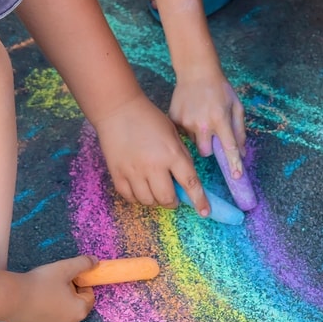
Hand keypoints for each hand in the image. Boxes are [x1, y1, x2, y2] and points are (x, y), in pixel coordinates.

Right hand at [4, 255, 96, 321]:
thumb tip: (96, 262)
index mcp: (79, 311)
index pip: (89, 296)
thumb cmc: (39, 283)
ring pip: (61, 315)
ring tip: (42, 293)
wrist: (9, 299)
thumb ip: (82, 264)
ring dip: (57, 305)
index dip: (80, 284)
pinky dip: (44, 314)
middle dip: (69, 295)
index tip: (67, 278)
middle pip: (75, 307)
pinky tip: (33, 304)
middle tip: (53, 284)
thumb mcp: (64, 268)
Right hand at [93, 96, 209, 214]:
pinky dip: (138, 198)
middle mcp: (153, 166)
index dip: (199, 200)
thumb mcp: (173, 134)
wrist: (118, 110)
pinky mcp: (117, 174)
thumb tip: (186, 179)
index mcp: (171, 154)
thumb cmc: (149, 119)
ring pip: (148, 201)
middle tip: (174, 197)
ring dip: (156, 201)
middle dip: (173, 202)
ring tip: (156, 191)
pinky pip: (130, 197)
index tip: (205, 212)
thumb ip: (181, 157)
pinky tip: (141, 189)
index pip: (190, 183)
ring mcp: (133, 172)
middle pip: (167, 199)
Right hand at [168, 76, 245, 178]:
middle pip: (205, 152)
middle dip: (210, 148)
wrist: (196, 71)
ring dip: (199, 137)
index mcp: (220, 119)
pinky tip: (191, 115)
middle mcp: (202, 123)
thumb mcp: (236, 106)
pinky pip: (183, 134)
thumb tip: (242, 153)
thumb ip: (240, 131)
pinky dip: (188, 129)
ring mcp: (186, 122)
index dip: (233, 163)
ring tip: (200, 119)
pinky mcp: (174, 119)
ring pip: (194, 143)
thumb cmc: (220, 88)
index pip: (228, 147)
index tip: (236, 177)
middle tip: (211, 134)